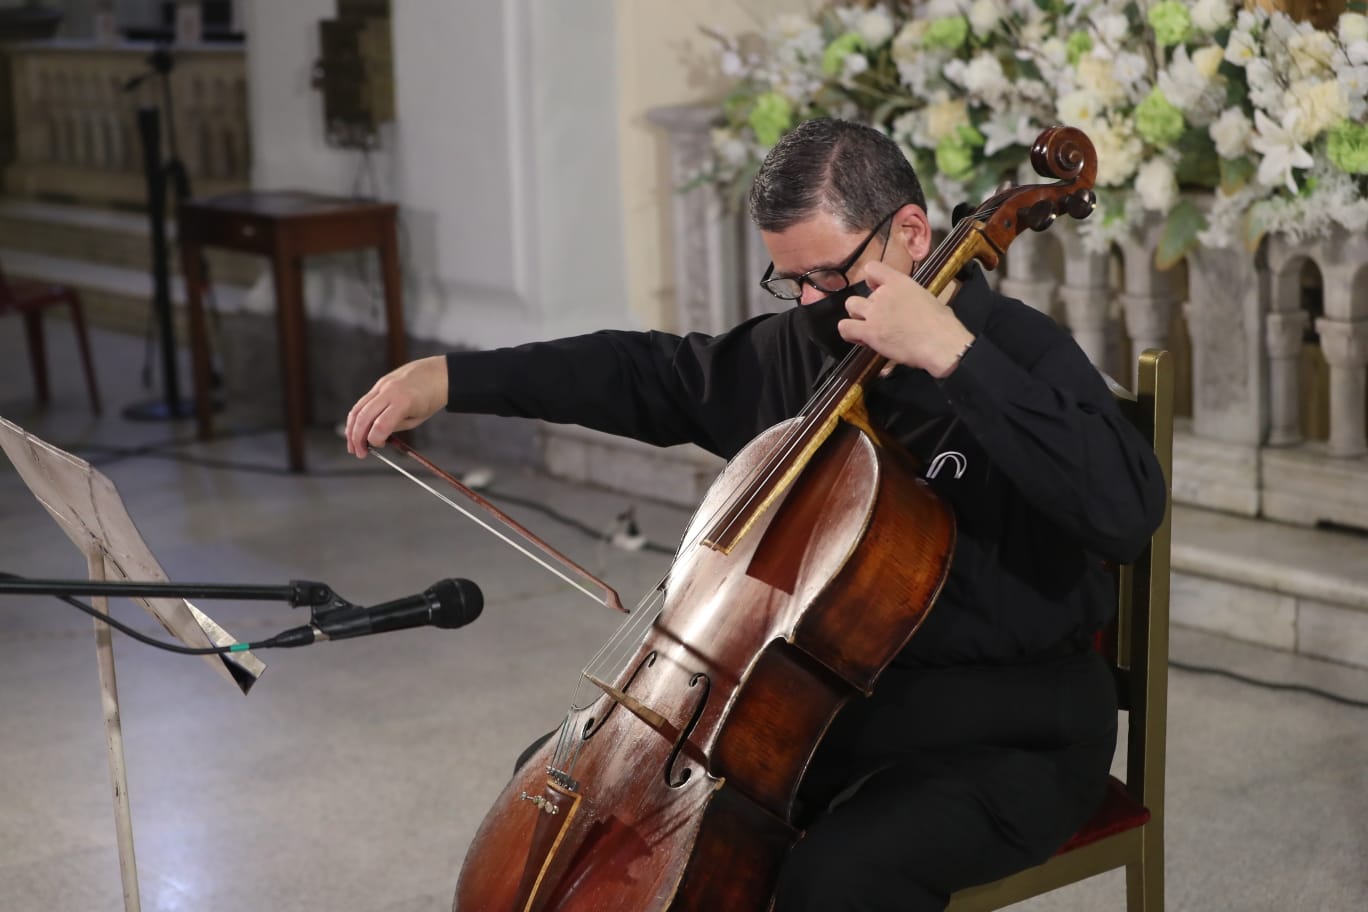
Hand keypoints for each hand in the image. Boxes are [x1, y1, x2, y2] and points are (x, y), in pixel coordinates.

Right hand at [345, 356, 447, 457]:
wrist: (439, 373)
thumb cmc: (433, 396)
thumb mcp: (418, 418)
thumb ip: (396, 426)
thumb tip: (378, 436)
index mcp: (403, 402)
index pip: (380, 425)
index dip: (375, 440)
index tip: (378, 446)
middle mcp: (389, 391)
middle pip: (363, 417)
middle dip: (357, 437)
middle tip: (358, 452)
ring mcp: (382, 385)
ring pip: (358, 408)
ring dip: (351, 428)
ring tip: (353, 444)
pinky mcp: (380, 383)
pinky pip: (363, 401)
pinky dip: (358, 416)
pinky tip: (358, 428)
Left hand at [840, 262, 974, 378]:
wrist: (940, 343)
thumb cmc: (942, 324)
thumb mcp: (930, 300)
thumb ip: (915, 298)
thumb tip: (918, 305)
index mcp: (900, 282)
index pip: (872, 268)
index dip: (871, 280)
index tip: (876, 289)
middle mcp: (883, 294)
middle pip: (860, 294)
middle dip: (865, 306)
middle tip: (876, 319)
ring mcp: (874, 312)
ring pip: (850, 306)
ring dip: (856, 317)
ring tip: (866, 328)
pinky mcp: (869, 332)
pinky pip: (845, 328)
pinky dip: (849, 333)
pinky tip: (860, 339)